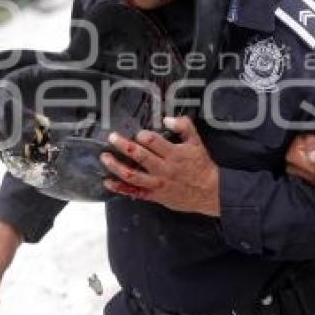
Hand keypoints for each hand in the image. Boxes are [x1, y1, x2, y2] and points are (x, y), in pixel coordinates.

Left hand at [100, 116, 219, 215]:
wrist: (210, 192)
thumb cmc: (201, 165)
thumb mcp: (197, 142)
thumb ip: (184, 127)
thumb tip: (166, 118)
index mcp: (174, 154)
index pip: (154, 142)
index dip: (143, 136)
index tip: (138, 133)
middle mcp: (163, 169)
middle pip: (140, 156)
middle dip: (124, 146)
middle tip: (112, 137)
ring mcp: (157, 184)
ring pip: (133, 175)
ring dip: (116, 166)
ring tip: (104, 157)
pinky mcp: (154, 196)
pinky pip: (134, 192)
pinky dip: (119, 188)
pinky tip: (108, 182)